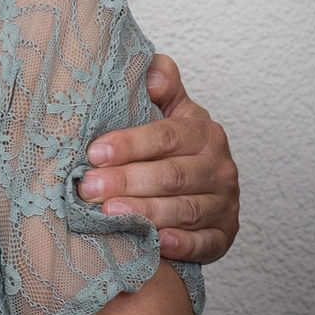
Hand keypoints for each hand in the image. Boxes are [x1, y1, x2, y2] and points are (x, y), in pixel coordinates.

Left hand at [80, 54, 239, 262]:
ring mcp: (224, 202)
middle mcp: (219, 167)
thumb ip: (161, 83)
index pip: (165, 136)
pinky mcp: (225, 234)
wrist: (202, 181)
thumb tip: (151, 71)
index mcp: (202, 132)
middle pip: (171, 175)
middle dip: (126, 181)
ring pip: (185, 210)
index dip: (129, 144)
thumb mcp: (168, 107)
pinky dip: (184, 244)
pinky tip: (159, 243)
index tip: (94, 153)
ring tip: (109, 214)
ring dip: (146, 213)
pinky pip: (208, 242)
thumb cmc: (170, 143)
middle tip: (88, 188)